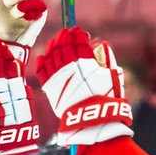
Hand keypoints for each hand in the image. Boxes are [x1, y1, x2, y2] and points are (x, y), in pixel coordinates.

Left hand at [35, 27, 133, 146]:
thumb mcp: (113, 77)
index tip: (79, 31)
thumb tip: (103, 44)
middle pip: (64, 46)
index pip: (79, 42)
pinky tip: (43, 57)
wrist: (91, 122)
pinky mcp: (50, 88)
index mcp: (86, 63)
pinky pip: (42, 71)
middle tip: (66, 33)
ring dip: (53, 46)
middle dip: (65, 37)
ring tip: (56, 41)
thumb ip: (107, 58)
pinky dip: (42, 62)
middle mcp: (70, 67)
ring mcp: (58, 77)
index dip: (78, 35)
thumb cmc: (107, 100)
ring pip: (51, 55)